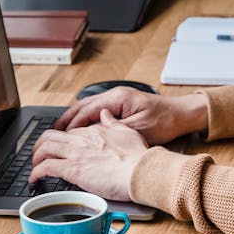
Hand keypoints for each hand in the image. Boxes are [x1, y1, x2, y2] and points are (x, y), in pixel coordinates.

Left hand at [30, 110, 148, 200]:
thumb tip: (105, 115)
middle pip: (51, 136)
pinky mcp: (71, 169)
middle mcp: (81, 139)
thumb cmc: (138, 157)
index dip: (63, 140)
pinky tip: (34, 178)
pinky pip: (45, 167)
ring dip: (35, 156)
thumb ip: (113, 123)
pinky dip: (36, 172)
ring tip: (33, 165)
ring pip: (44, 148)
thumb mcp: (128, 132)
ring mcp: (75, 153)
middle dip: (40, 145)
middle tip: (38, 154)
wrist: (139, 171)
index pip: (70, 133)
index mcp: (94, 131)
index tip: (61, 148)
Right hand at [55, 86, 207, 145]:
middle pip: (82, 107)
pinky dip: (85, 120)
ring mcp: (117, 100)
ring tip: (59, 134)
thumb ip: (115, 129)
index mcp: (118, 98)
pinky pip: (96, 112)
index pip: (87, 111)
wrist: (182, 115)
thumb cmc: (165, 121)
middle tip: (52, 135)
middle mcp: (114, 96)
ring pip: (87, 108)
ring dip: (73, 120)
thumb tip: (94, 133)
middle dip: (66, 121)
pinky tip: (80, 132)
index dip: (72, 125)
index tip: (60, 137)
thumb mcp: (139, 129)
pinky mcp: (120, 107)